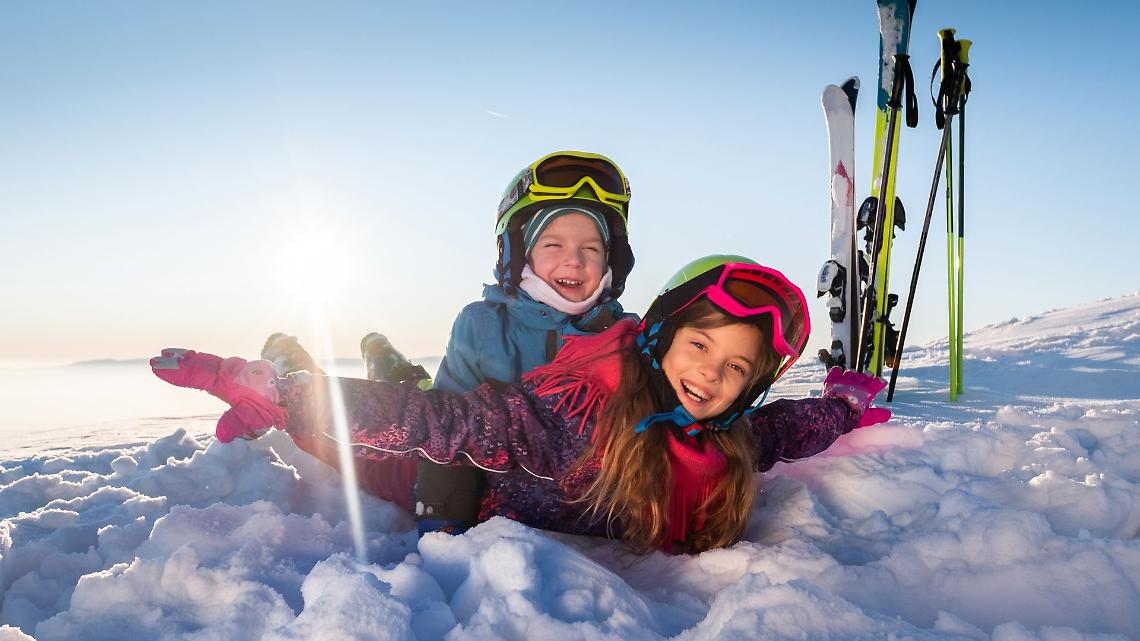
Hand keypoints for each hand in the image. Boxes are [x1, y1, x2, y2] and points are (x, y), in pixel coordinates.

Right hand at [151, 348, 287, 441]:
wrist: (295, 396)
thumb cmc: (273, 407)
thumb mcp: (254, 418)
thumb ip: (236, 424)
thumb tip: (221, 435)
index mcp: (227, 380)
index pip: (196, 375)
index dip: (176, 372)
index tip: (156, 367)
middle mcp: (229, 372)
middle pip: (199, 364)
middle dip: (177, 362)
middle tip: (156, 359)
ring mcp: (234, 371)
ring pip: (207, 361)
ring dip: (188, 359)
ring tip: (171, 355)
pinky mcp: (239, 374)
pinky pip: (215, 364)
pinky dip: (201, 361)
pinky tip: (195, 362)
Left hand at [822, 367, 891, 427]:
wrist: (833, 411)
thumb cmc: (851, 416)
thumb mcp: (866, 418)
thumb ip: (877, 415)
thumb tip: (888, 414)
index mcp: (865, 392)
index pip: (875, 384)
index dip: (879, 382)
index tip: (882, 381)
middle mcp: (856, 384)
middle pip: (863, 376)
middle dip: (867, 376)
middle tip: (869, 375)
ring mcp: (843, 381)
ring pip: (850, 373)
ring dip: (853, 373)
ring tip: (854, 374)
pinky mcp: (832, 380)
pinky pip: (835, 372)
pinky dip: (837, 370)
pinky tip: (838, 370)